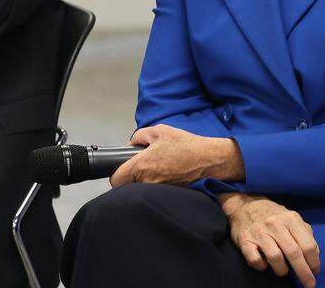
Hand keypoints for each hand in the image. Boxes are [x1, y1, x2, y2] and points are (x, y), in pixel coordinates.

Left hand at [109, 124, 242, 186]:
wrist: (209, 159)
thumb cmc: (184, 144)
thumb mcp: (158, 131)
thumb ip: (138, 136)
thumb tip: (129, 145)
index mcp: (141, 166)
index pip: (116, 180)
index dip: (115, 173)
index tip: (121, 168)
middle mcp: (148, 182)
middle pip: (128, 186)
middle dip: (130, 176)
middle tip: (141, 165)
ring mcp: (159, 190)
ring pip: (141, 189)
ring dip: (144, 180)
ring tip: (156, 167)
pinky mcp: (169, 194)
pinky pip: (155, 191)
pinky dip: (157, 183)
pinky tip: (166, 173)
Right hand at [221, 193, 319, 287]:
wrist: (245, 206)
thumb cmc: (273, 216)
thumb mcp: (292, 218)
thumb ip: (305, 233)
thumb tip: (314, 255)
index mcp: (290, 219)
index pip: (308, 245)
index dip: (314, 262)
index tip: (315, 272)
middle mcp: (275, 224)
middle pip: (294, 253)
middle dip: (303, 273)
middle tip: (308, 284)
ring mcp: (259, 232)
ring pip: (275, 258)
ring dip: (282, 270)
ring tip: (282, 270)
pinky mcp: (244, 240)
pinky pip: (255, 260)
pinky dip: (262, 267)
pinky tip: (264, 264)